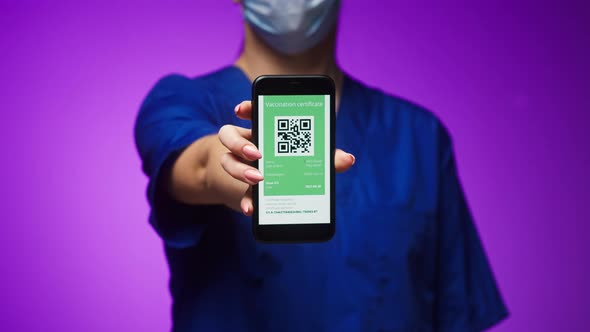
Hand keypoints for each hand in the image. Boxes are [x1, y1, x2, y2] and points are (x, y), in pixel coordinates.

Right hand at [218, 100, 354, 215]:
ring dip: (240, 170)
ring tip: (258, 179)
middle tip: (257, 154)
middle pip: (229, 135)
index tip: (241, 111)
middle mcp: (247, 144)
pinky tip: (252, 209)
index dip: (246, 108)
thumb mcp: (310, 161)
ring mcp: (240, 165)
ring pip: (227, 160)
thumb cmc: (293, 168)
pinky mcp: (241, 188)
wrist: (275, 193)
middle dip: (240, 143)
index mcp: (264, 131)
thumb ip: (326, 158)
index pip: (250, 112)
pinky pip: (237, 192)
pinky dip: (246, 200)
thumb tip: (348, 159)